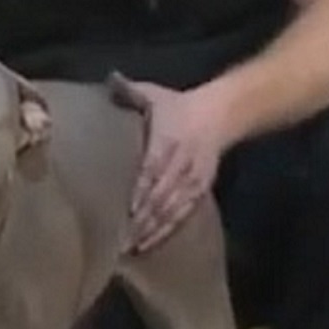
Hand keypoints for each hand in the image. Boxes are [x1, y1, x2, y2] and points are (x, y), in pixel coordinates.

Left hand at [127, 82, 228, 252]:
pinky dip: (165, 230)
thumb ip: (128, 90)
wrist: (220, 115)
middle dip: (141, 221)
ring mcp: (191, 181)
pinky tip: (148, 243)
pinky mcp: (199, 190)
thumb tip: (108, 80)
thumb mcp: (154, 93)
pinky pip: (181, 214)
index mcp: (167, 141)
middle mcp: (180, 165)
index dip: (140, 192)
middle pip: (160, 197)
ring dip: (151, 230)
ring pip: (170, 211)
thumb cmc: (178, 105)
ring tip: (130, 248)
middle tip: (118, 241)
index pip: (152, 171)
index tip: (125, 211)